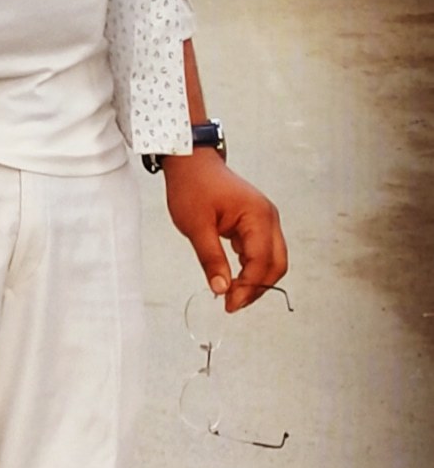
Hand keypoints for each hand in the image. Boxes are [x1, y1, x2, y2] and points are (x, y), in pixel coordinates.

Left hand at [162, 156, 287, 311]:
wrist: (190, 162)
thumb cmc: (192, 187)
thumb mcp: (196, 226)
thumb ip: (211, 259)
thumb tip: (221, 288)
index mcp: (258, 217)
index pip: (262, 262)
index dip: (248, 288)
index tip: (229, 304)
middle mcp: (269, 218)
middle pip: (276, 264)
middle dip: (257, 288)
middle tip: (232, 304)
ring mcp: (265, 220)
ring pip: (271, 259)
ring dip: (255, 279)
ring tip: (232, 295)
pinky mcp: (256, 222)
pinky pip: (261, 251)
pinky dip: (251, 267)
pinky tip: (234, 278)